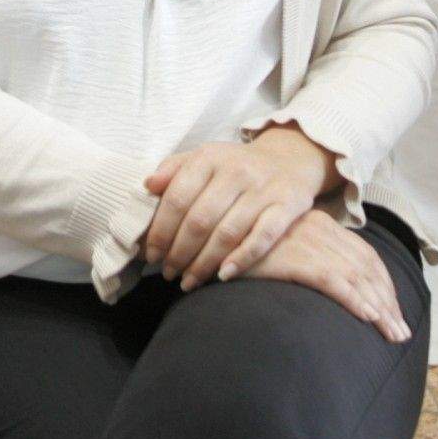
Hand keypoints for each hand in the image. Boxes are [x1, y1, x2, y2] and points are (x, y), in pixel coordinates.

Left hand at [143, 126, 335, 289]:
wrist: (290, 159)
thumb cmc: (235, 166)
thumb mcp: (204, 158)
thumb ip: (174, 169)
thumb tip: (147, 185)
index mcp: (209, 157)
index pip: (177, 198)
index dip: (161, 230)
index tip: (151, 254)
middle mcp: (237, 171)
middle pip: (200, 220)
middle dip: (179, 252)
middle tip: (169, 272)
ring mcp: (263, 189)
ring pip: (228, 233)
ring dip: (204, 263)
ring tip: (189, 281)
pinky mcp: (288, 206)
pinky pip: (263, 238)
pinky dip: (242, 259)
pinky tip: (224, 276)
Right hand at [235, 209, 411, 343]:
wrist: (204, 237)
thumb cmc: (236, 249)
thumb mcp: (275, 250)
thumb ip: (300, 261)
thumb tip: (323, 288)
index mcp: (317, 224)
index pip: (362, 255)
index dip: (382, 285)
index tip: (392, 313)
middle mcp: (316, 228)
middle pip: (365, 266)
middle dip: (387, 301)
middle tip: (400, 333)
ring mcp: (304, 240)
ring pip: (355, 275)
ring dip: (378, 307)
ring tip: (392, 334)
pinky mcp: (290, 256)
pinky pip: (330, 279)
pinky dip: (352, 297)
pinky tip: (366, 318)